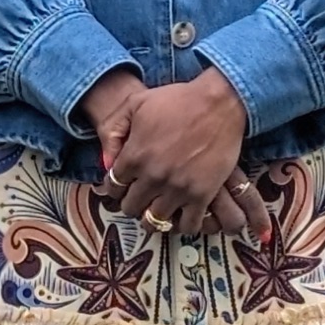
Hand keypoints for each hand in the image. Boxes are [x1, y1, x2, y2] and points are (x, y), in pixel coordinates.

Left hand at [84, 67, 256, 235]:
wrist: (219, 102)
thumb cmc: (177, 99)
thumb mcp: (135, 103)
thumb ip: (113, 131)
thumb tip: (106, 163)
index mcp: (134, 156)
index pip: (113, 186)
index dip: (115, 188)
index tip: (123, 186)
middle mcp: (152, 177)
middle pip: (131, 207)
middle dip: (132, 203)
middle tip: (140, 197)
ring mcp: (177, 188)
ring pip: (155, 221)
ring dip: (154, 216)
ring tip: (159, 208)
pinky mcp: (202, 194)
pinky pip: (188, 225)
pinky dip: (183, 224)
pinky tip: (182, 214)